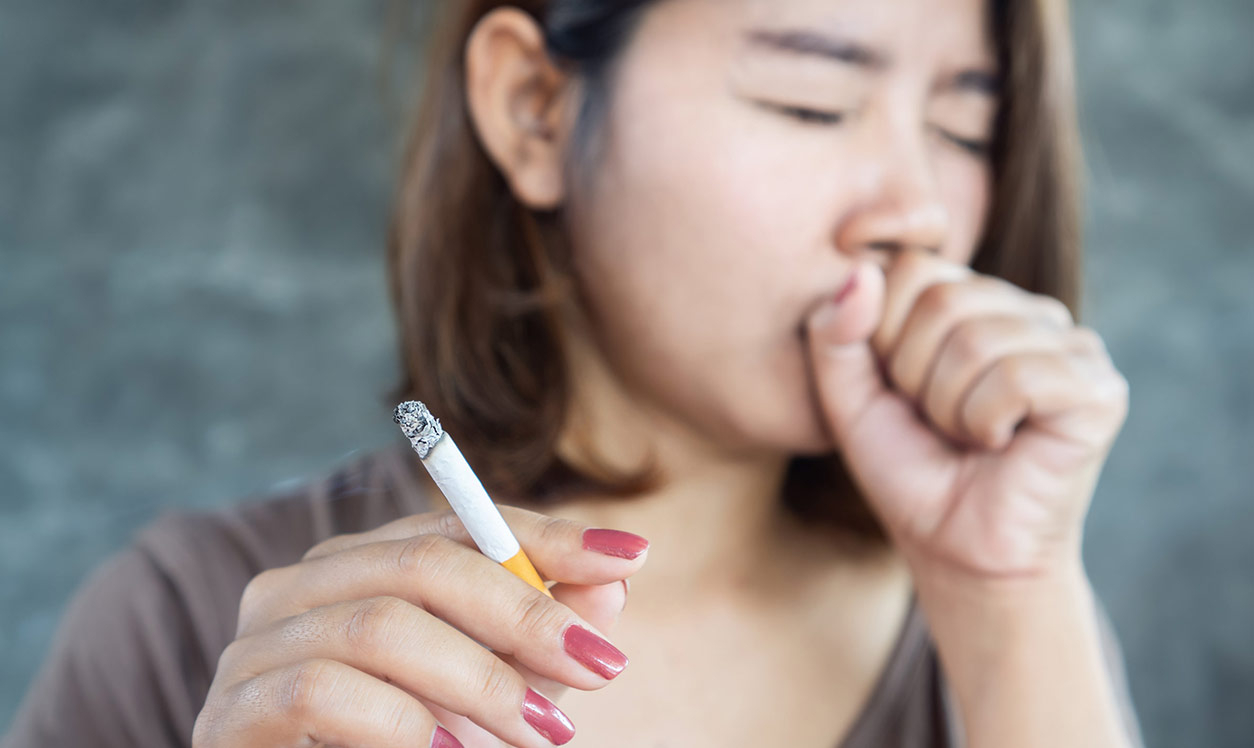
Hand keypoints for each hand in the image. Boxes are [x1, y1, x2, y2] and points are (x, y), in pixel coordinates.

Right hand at [192, 506, 648, 747]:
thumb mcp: (489, 691)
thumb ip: (537, 638)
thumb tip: (614, 580)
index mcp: (358, 566)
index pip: (458, 525)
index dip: (548, 537)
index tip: (631, 558)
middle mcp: (299, 586)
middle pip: (421, 562)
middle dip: (524, 612)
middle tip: (597, 665)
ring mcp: (253, 646)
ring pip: (379, 626)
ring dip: (478, 681)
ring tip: (541, 733)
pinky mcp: (229, 714)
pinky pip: (319, 691)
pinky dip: (401, 723)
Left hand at [804, 249, 1127, 578]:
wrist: (955, 551)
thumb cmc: (907, 472)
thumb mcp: (848, 399)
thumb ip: (835, 334)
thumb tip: (860, 270)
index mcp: (974, 300)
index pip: (910, 267)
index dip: (882, 336)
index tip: (899, 390)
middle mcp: (1028, 310)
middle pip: (940, 299)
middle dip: (914, 377)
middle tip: (937, 423)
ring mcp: (1072, 345)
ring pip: (976, 340)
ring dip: (948, 408)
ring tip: (968, 437)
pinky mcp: (1098, 389)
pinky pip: (1015, 377)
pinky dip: (985, 422)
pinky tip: (1000, 445)